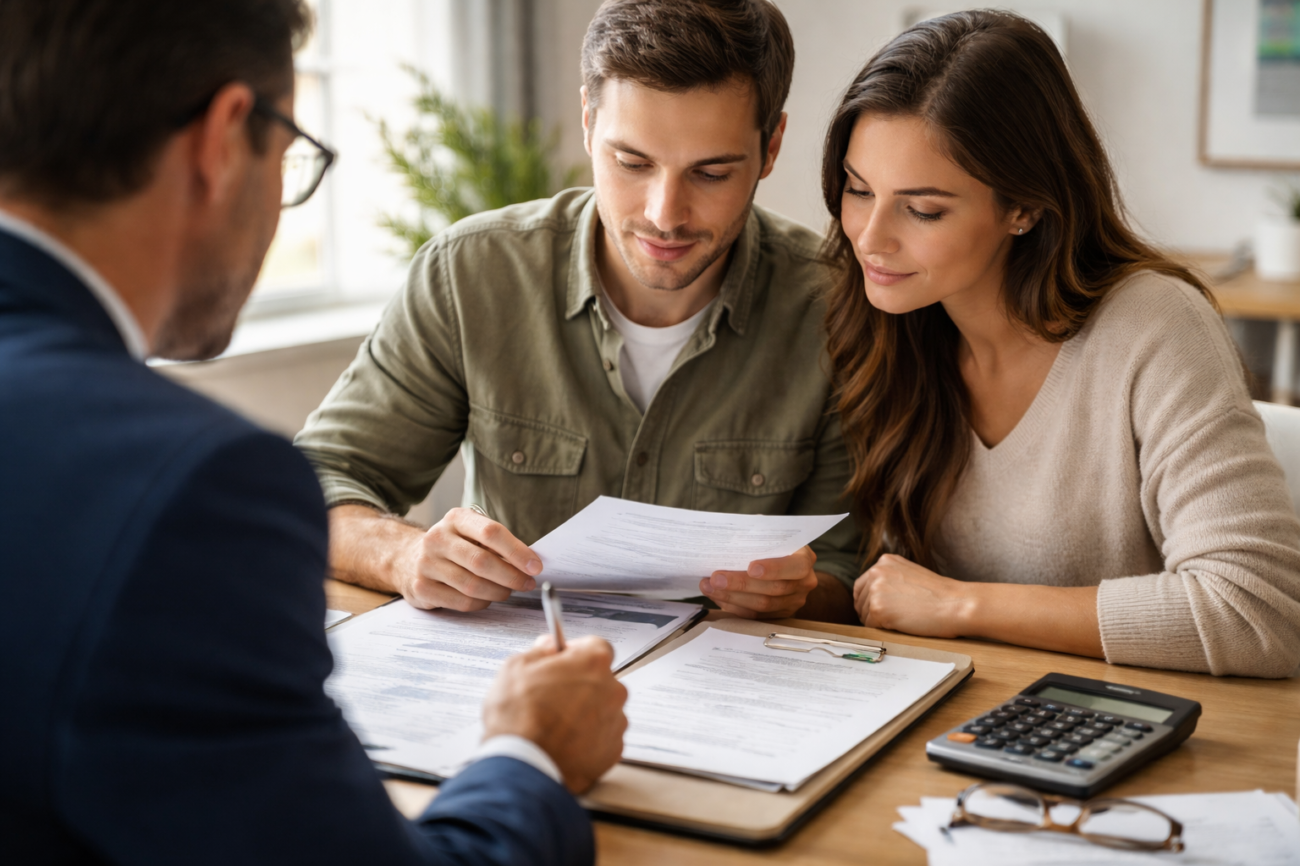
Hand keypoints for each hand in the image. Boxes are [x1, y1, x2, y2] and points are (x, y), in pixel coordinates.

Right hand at [401, 507, 541, 610]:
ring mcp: (426, 563)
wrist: (407, 558)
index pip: (491, 532)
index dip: (517, 551)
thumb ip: (497, 544)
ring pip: (472, 585)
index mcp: (456, 519)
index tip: (535, 566)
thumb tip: (530, 562)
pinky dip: (481, 603)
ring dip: (498, 592)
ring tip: (508, 591)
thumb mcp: (471, 534)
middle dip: (511, 576)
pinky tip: (487, 598)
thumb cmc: (453, 547)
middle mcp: (438, 538)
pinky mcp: (422, 588)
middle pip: (482, 561)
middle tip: (527, 583)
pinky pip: (461, 601)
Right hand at [482, 635, 627, 793]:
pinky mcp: (613, 751)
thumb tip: (548, 646)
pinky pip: (603, 738)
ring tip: (554, 725)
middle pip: (600, 680)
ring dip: (585, 713)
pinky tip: (563, 743)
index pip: (595, 646)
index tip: (562, 661)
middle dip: (580, 685)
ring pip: (603, 710)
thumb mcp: (515, 668)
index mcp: (593, 663)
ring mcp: (615, 722)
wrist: (524, 766)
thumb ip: (539, 651)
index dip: (575, 653)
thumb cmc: (519, 718)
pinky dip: (588, 739)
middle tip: (552, 697)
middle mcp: (612, 690)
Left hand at [699, 546, 818, 618]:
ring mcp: (793, 602)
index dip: (774, 569)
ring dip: (732, 597)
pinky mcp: (779, 615)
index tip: (751, 568)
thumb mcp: (773, 536)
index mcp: (805, 559)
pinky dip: (734, 606)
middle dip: (741, 584)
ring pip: (762, 606)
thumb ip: (760, 536)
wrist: (788, 568)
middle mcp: (804, 583)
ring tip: (709, 587)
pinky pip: (755, 616)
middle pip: (774, 589)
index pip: (796, 566)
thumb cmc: (776, 546)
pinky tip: (717, 597)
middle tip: (715, 578)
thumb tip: (733, 536)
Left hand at [853, 554, 971, 636]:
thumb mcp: (910, 574)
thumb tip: (872, 594)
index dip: (868, 601)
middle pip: (860, 600)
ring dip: (878, 622)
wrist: (956, 604)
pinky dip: (883, 630)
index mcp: (884, 561)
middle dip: (871, 612)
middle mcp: (876, 571)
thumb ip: (890, 579)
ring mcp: (875, 589)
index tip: (878, 610)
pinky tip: (901, 625)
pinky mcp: (878, 608)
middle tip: (892, 619)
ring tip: (902, 620)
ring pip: (864, 614)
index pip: (862, 585)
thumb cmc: (939, 595)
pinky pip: (870, 626)